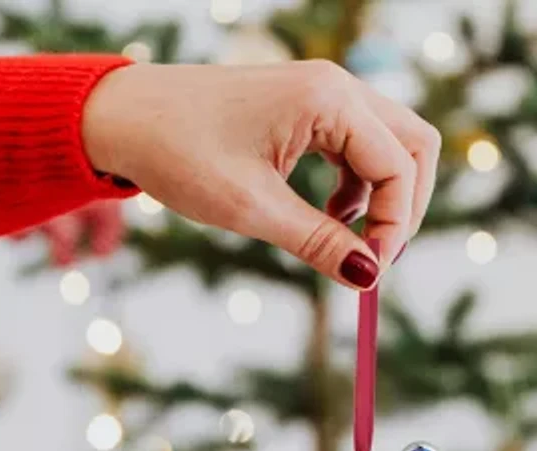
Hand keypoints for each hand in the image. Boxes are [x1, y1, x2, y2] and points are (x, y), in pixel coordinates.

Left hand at [82, 60, 440, 290]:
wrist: (123, 117)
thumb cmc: (178, 153)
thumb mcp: (252, 209)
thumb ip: (318, 242)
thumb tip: (367, 277)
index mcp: (327, 100)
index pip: (399, 166)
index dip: (395, 227)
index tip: (371, 273)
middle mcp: (335, 86)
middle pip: (413, 145)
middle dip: (404, 206)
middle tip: (377, 255)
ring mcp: (322, 93)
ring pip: (389, 144)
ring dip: (381, 196)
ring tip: (341, 234)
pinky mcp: (307, 107)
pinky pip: (358, 145)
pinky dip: (356, 184)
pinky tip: (328, 211)